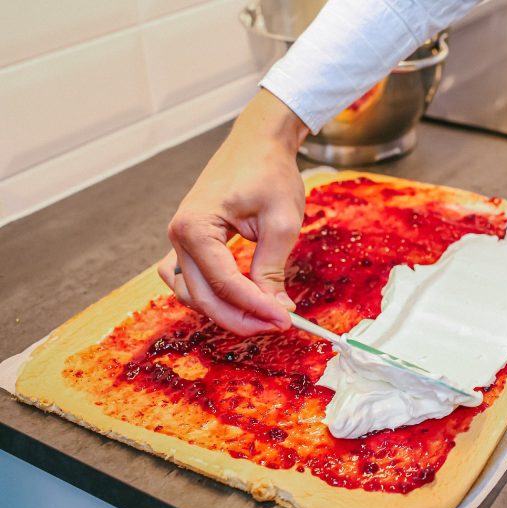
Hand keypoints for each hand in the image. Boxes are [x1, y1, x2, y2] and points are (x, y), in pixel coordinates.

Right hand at [158, 89, 309, 334]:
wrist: (258, 141)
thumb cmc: (269, 171)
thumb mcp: (281, 222)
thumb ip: (273, 268)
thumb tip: (277, 307)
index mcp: (195, 227)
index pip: (224, 283)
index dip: (256, 307)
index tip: (286, 320)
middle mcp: (178, 236)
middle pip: (203, 297)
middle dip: (241, 317)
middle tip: (278, 325)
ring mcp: (180, 240)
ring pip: (194, 295)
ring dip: (226, 312)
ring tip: (264, 317)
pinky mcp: (190, 242)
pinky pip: (193, 281)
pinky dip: (214, 297)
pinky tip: (243, 302)